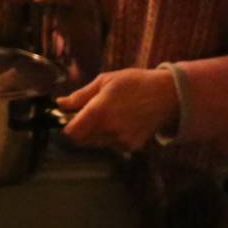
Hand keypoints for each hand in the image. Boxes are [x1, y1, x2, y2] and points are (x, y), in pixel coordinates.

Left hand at [56, 68, 179, 153]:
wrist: (167, 95)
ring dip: (94, 133)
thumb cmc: (135, 83)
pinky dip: (109, 137)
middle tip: (87, 114)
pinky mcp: (131, 146)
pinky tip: (119, 122)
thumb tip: (60, 104)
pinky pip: (110, 145)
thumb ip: (80, 96)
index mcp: (100, 112)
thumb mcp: (104, 81)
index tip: (68, 118)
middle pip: (81, 140)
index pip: (72, 132)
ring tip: (107, 115)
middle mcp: (109, 130)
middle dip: (79, 129)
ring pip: (95, 143)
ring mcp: (121, 140)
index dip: (66, 126)